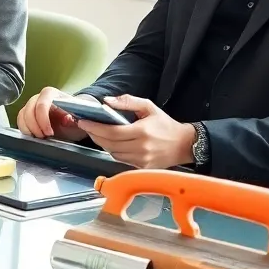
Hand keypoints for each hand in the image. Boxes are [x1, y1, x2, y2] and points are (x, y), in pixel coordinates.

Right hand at [17, 86, 91, 141]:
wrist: (74, 120)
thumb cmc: (77, 117)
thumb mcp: (80, 118)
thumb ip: (75, 117)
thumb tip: (68, 119)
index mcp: (52, 94)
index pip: (42, 104)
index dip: (43, 120)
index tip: (50, 133)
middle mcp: (39, 97)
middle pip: (29, 110)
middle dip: (35, 126)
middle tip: (45, 137)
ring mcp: (32, 105)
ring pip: (22, 115)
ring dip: (29, 129)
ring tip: (41, 137)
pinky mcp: (27, 114)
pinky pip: (20, 121)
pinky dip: (25, 130)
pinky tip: (35, 136)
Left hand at [75, 94, 196, 168]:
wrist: (184, 144)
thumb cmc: (166, 125)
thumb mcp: (149, 107)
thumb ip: (128, 101)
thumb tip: (107, 101)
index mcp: (142, 132)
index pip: (112, 132)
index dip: (95, 127)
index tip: (83, 121)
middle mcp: (141, 148)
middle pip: (109, 144)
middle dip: (94, 134)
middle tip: (85, 126)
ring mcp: (142, 160)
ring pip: (113, 153)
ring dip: (102, 143)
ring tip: (96, 133)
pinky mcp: (142, 168)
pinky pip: (121, 159)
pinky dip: (113, 151)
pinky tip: (110, 143)